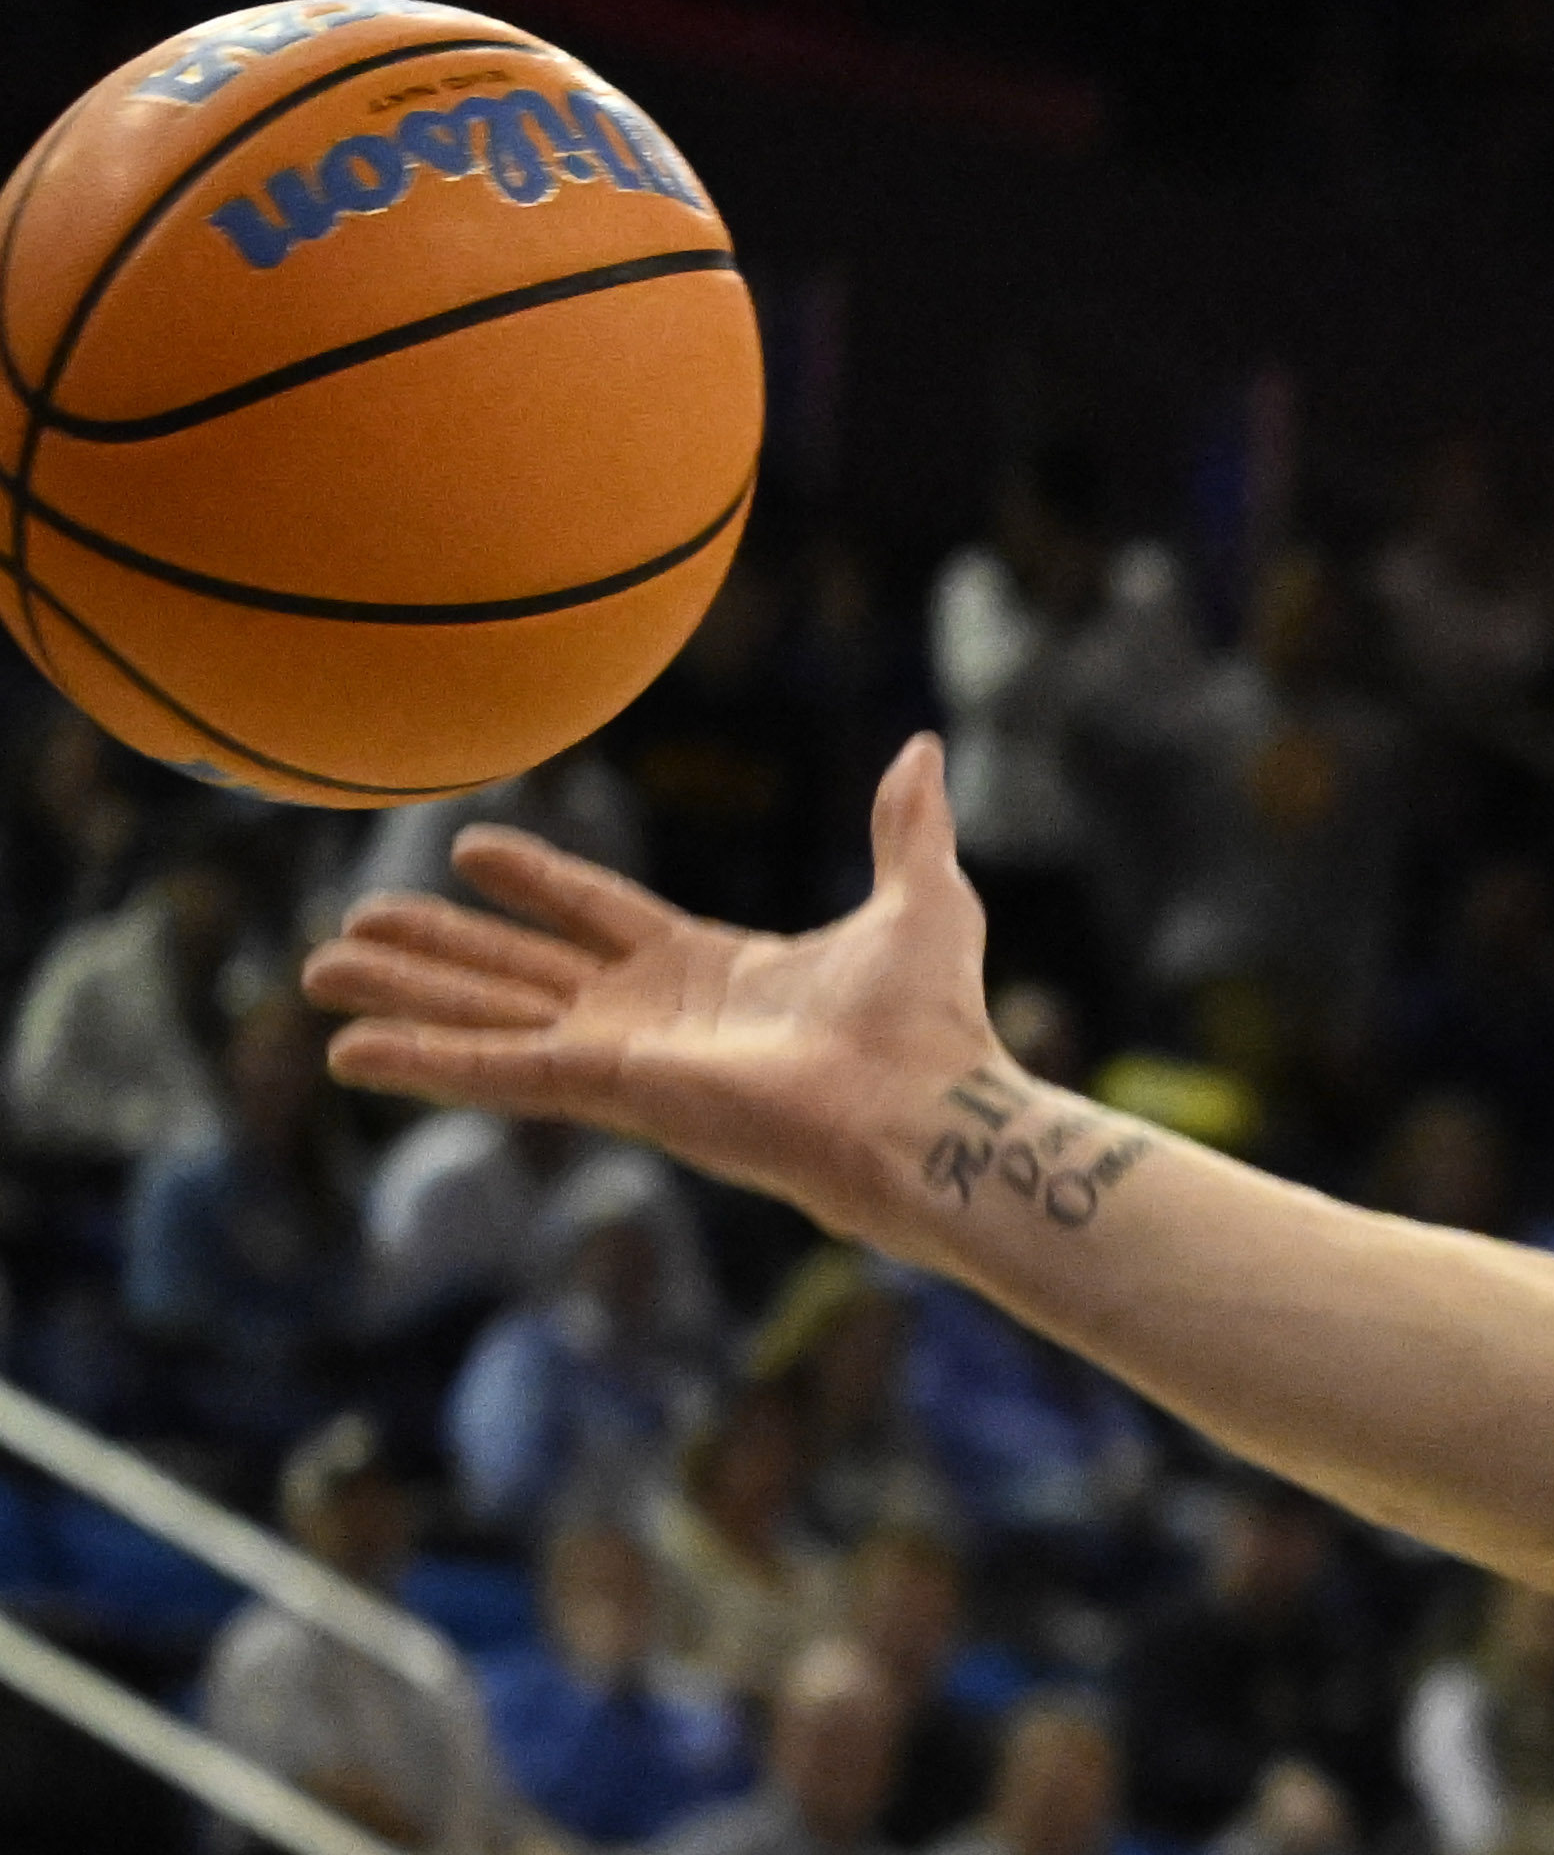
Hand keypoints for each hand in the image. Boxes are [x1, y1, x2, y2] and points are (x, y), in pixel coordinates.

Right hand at [303, 735, 1011, 1249]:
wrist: (926, 1103)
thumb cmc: (933, 1021)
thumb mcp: (920, 897)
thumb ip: (904, 826)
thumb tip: (924, 751)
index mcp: (714, 971)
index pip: (600, 917)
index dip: (538, 884)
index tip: (470, 849)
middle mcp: (655, 1017)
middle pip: (520, 970)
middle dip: (439, 947)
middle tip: (353, 923)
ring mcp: (624, 1056)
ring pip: (487, 1014)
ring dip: (404, 993)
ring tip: (318, 970)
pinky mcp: (608, 1089)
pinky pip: (495, 1070)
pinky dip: (421, 1058)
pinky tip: (347, 1051)